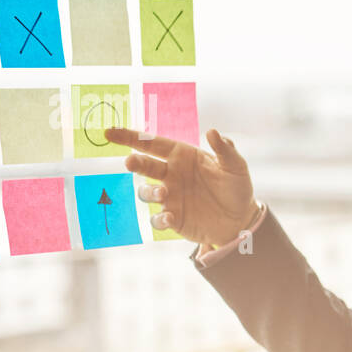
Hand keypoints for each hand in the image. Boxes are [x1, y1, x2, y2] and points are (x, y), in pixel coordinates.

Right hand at [105, 127, 258, 245]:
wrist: (241, 219)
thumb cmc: (237, 188)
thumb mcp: (236, 167)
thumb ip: (225, 150)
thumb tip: (213, 131)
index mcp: (182, 156)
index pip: (152, 143)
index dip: (130, 137)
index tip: (110, 132)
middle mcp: (170, 174)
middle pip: (145, 166)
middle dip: (135, 163)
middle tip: (130, 162)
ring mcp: (169, 197)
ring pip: (146, 192)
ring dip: (149, 191)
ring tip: (162, 192)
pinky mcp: (172, 218)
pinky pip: (158, 219)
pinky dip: (160, 219)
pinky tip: (169, 218)